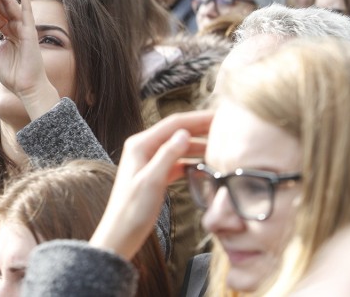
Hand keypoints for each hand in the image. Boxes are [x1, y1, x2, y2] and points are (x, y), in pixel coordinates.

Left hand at [89, 111, 211, 259]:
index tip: (221, 116)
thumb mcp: (152, 181)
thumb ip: (167, 155)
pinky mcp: (155, 174)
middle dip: (202, 128)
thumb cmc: (132, 210)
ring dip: (199, 145)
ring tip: (223, 146)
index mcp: (140, 144)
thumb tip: (184, 133)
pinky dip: (192, 161)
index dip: (198, 118)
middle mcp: (143, 148)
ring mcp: (149, 160)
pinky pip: (177, 162)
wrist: (121, 234)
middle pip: (177, 132)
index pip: (174, 123)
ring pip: (179, 147)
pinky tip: (208, 165)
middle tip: (228, 127)